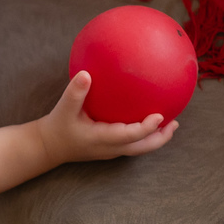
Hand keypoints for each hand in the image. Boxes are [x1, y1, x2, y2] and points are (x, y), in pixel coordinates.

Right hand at [37, 71, 176, 163]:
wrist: (48, 147)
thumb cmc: (57, 126)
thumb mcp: (63, 109)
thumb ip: (75, 92)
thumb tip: (86, 73)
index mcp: (102, 139)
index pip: (130, 137)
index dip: (147, 128)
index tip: (160, 116)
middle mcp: (110, 148)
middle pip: (142, 148)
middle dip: (161, 138)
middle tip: (175, 123)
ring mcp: (111, 150)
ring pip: (139, 148)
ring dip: (155, 138)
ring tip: (170, 124)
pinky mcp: (109, 147)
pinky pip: (131, 142)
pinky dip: (143, 134)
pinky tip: (146, 119)